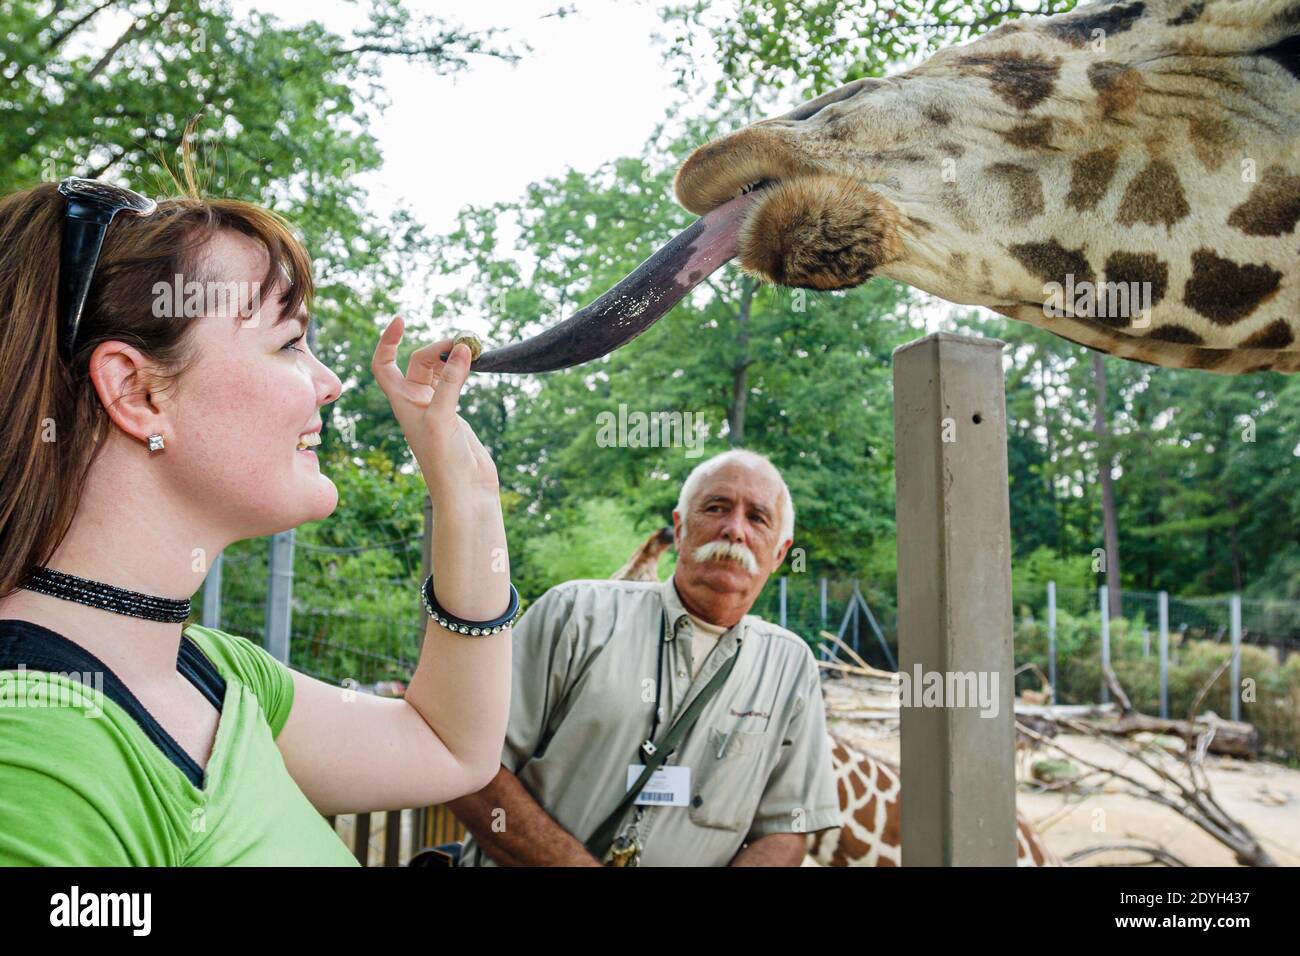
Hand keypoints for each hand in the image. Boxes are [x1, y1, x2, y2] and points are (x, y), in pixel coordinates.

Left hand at [371, 315, 499, 511]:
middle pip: (419, 362)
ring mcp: (435, 407)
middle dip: (438, 347)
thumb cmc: (444, 461)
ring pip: (438, 370)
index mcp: (401, 403)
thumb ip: (451, 381)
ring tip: (472, 347)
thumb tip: (463, 347)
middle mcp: (415, 402)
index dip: (387, 341)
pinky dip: (462, 368)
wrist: (465, 490)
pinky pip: (454, 382)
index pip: (383, 364)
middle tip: (464, 343)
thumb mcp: (443, 417)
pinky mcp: (454, 413)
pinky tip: (474, 363)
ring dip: (451, 355)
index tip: (401, 319)